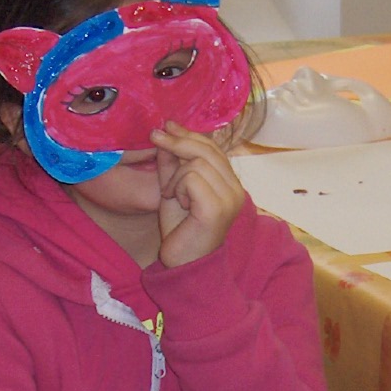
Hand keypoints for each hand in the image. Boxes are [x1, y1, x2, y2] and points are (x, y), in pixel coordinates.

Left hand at [153, 124, 245, 267]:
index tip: (166, 126)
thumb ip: (172, 164)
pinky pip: (191, 178)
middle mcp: (236, 190)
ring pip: (197, 163)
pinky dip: (177, 187)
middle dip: (178, 142)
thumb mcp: (173, 189)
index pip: (213, 148)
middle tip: (155, 138)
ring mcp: (230, 198)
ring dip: (175, 176)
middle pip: (207, 149)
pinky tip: (178, 202)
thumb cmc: (180, 231)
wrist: (184, 265)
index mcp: (230, 184)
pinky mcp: (217, 208)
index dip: (189, 134)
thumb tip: (166, 133)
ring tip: (172, 194)